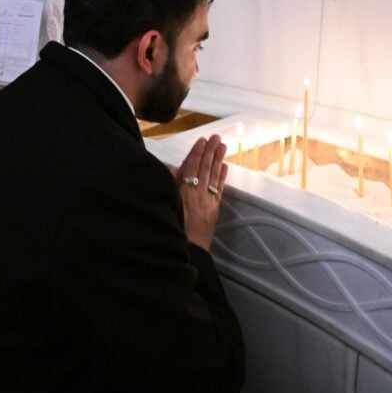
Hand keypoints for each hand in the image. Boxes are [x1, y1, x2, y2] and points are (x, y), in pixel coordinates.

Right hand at [174, 134, 227, 250]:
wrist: (187, 254)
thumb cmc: (172, 230)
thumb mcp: (166, 206)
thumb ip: (169, 185)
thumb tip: (172, 168)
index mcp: (184, 193)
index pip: (192, 168)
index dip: (197, 153)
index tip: (201, 141)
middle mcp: (198, 195)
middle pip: (205, 169)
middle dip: (210, 152)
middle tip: (216, 138)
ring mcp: (208, 203)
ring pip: (214, 177)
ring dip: (218, 160)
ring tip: (222, 147)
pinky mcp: (213, 211)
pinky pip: (219, 190)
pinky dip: (222, 178)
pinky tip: (225, 168)